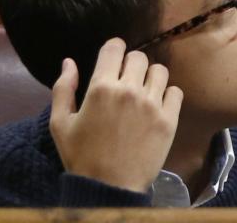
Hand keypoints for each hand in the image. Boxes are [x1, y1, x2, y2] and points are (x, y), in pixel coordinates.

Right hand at [49, 38, 182, 191]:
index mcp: (101, 88)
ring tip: (142, 93)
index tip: (114, 57)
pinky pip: (176, 91)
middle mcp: (129, 90)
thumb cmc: (81, 156)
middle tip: (126, 80)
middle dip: (131, 64)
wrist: (109, 188)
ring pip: (160, 71)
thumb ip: (63, 89)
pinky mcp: (170, 118)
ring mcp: (153, 104)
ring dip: (150, 78)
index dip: (114, 49)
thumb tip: (69, 61)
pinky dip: (168, 95)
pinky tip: (156, 107)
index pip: (115, 47)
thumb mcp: (60, 124)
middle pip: (139, 57)